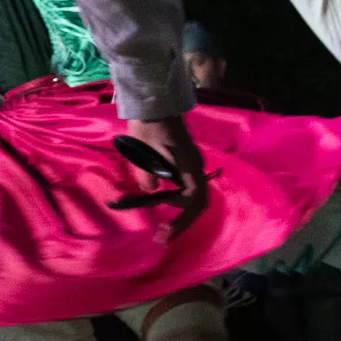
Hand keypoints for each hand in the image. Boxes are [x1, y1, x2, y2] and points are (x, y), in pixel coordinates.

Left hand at [125, 116, 209, 239]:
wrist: (153, 106)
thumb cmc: (149, 127)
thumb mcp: (144, 151)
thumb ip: (148, 171)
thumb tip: (151, 190)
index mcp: (191, 167)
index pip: (195, 200)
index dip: (183, 218)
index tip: (167, 231)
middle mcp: (195, 168)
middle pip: (196, 201)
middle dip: (182, 219)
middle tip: (162, 235)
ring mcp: (190, 165)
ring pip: (190, 195)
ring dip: (178, 210)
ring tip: (161, 225)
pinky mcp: (183, 162)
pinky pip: (184, 187)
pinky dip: (174, 199)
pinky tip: (159, 204)